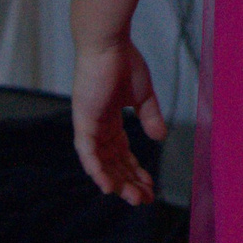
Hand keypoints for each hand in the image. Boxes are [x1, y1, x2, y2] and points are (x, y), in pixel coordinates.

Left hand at [72, 36, 162, 204]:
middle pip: (113, 162)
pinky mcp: (83, 120)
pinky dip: (96, 169)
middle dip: (128, 181)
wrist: (108, 42)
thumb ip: (150, 117)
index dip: (135, 170)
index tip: (149, 186)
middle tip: (142, 200)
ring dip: (115, 180)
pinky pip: (87, 152)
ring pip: (101, 162)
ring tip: (130, 198)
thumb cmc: (124, 61)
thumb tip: (159, 138)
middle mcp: (97, 125)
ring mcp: (88, 124)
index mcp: (110, 118)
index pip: (122, 152)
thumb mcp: (143, 95)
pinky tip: (107, 186)